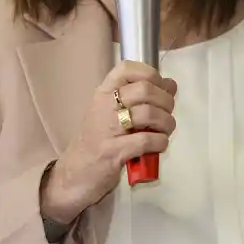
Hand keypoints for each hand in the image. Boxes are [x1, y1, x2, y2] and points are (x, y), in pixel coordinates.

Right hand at [40, 60, 176, 223]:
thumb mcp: (114, 113)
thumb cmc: (98, 140)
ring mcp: (107, 130)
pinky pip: (146, 140)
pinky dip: (160, 142)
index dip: (151, 74)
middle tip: (167, 114)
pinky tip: (159, 145)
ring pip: (148, 113)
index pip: (127, 68)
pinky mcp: (112, 153)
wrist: (73, 175)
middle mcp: (103, 106)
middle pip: (144, 90)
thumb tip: (170, 83)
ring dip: (166, 122)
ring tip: (165, 130)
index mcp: (103, 93)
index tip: (160, 88)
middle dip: (166, 101)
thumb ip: (141, 98)